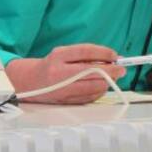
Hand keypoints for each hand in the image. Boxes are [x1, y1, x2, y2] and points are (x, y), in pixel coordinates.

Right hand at [6, 43, 124, 103]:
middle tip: (121, 69)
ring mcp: (62, 88)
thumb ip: (87, 55)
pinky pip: (89, 97)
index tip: (115, 56)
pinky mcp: (65, 100)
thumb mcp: (64, 54)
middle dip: (112, 70)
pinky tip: (101, 87)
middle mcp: (59, 72)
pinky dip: (99, 92)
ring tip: (111, 78)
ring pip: (93, 86)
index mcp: (58, 56)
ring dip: (107, 82)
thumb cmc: (51, 66)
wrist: (29, 82)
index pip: (86, 51)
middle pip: (92, 71)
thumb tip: (113, 59)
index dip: (104, 53)